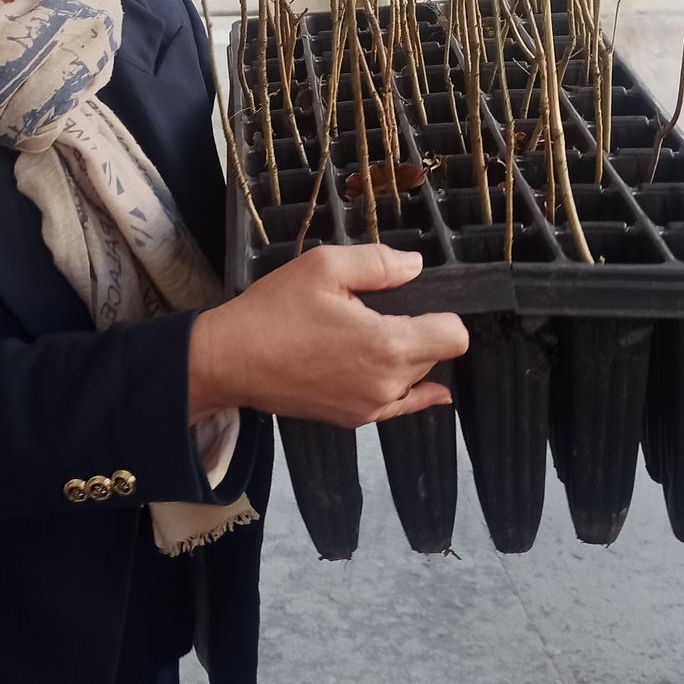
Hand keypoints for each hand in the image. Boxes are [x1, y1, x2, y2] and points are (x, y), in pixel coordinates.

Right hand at [188, 244, 468, 429]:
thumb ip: (379, 263)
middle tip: (379, 312)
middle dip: (420, 332)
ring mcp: (371, 407)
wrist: (230, 360)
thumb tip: (415, 266)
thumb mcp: (324, 266)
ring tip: (367, 337)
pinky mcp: (354, 420)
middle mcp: (387, 384)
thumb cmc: (274, 311)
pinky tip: (412, 382)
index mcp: (387, 344)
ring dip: (406, 359)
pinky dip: (408, 390)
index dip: (443, 313)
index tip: (419, 301)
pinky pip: (400, 406)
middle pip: (436, 355)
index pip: (454, 336)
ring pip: (416, 379)